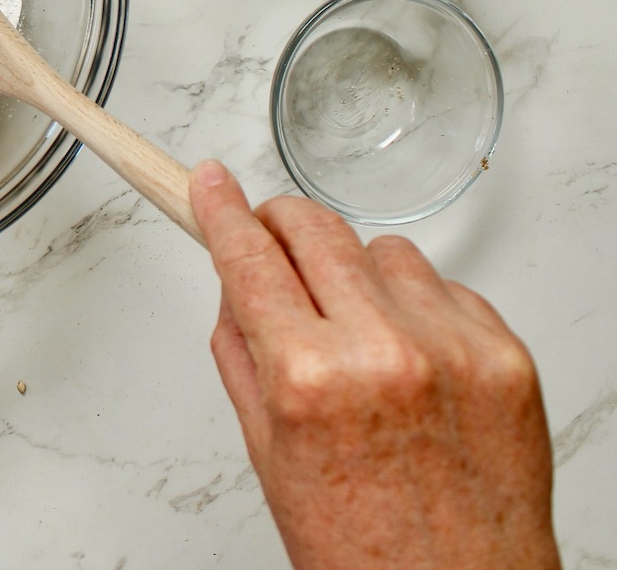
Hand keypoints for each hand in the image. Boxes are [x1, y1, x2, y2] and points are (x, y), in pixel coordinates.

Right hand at [189, 160, 559, 569]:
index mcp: (308, 379)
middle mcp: (384, 351)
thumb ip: (242, 350)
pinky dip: (418, 306)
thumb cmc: (362, 549)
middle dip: (281, 222)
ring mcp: (453, 348)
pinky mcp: (505, 355)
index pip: (248, 256)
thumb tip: (235, 280)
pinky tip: (410, 356)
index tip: (211, 183)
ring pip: (383, 249)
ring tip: (356, 329)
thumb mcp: (267, 449)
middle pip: (316, 228)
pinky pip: (447, 287)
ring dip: (356, 270)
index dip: (222, 209)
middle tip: (270, 235)